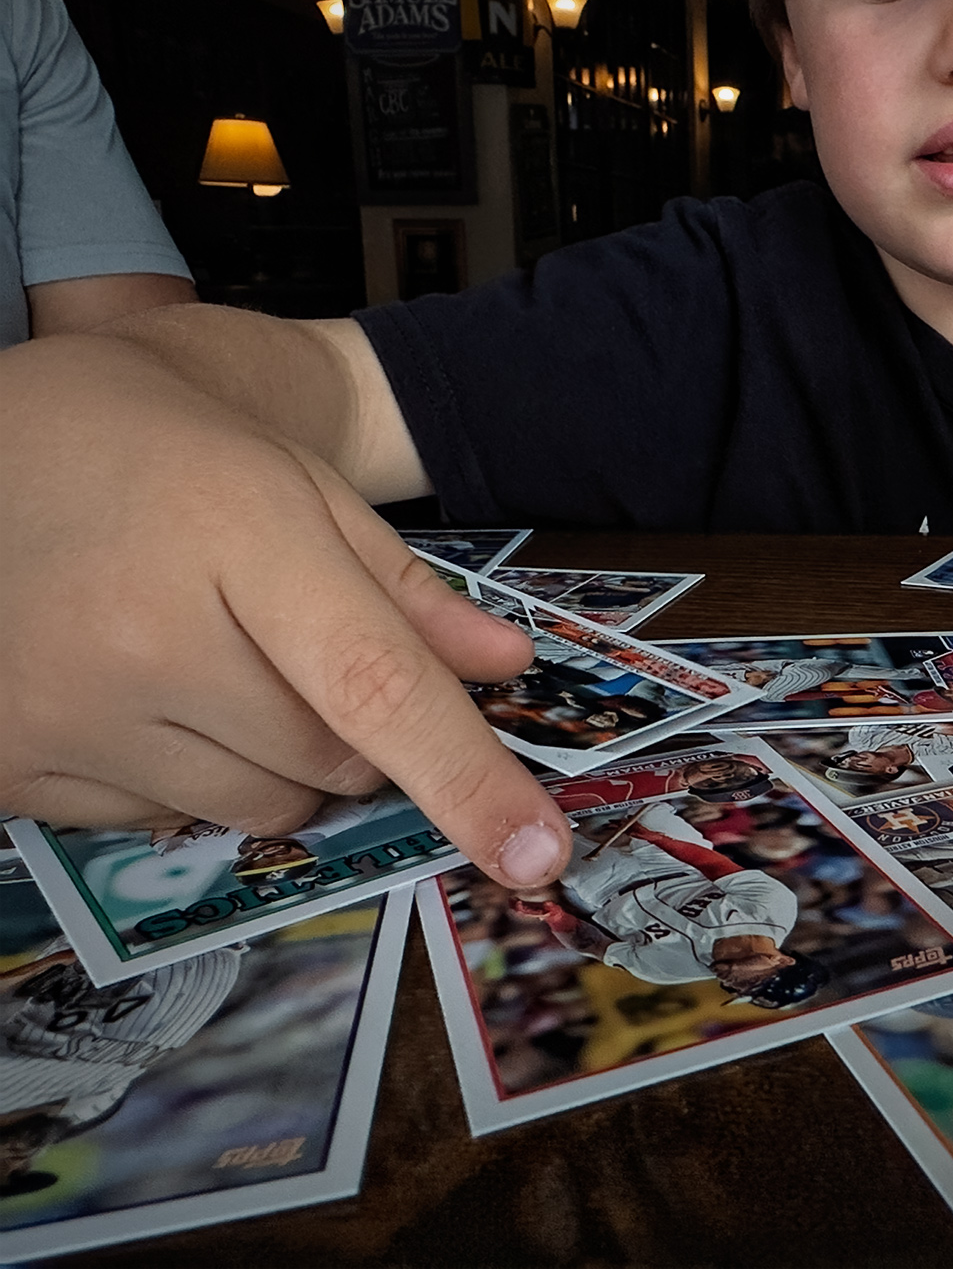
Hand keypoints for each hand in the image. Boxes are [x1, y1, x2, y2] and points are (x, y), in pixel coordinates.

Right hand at [0, 334, 573, 887]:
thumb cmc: (170, 461)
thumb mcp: (302, 489)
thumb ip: (407, 589)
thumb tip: (506, 668)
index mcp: (236, 532)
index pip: (375, 684)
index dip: (466, 779)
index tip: (535, 855)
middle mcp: (143, 631)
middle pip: (332, 759)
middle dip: (357, 732)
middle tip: (297, 651)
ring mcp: (65, 707)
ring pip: (261, 808)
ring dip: (278, 763)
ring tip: (213, 661)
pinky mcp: (11, 764)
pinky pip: (166, 822)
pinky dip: (187, 777)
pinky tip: (143, 691)